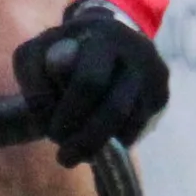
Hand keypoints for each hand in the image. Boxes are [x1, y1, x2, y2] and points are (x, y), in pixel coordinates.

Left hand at [11, 0, 169, 164]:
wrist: (109, 37)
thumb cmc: (66, 50)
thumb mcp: (39, 51)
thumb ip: (33, 76)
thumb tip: (46, 110)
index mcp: (105, 37)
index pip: (89, 82)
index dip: (69, 114)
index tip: (51, 133)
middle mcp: (138, 53)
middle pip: (115, 110)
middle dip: (86, 140)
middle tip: (64, 158)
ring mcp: (155, 76)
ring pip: (129, 125)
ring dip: (102, 145)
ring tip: (80, 152)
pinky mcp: (162, 96)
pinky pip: (139, 129)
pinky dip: (116, 141)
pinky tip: (99, 139)